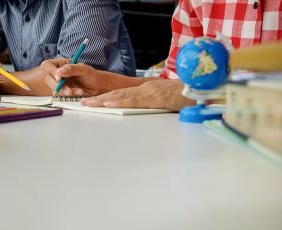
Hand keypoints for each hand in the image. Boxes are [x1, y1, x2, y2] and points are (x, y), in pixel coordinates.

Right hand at [43, 61, 106, 95]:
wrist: (98, 86)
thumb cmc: (91, 75)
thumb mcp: (83, 69)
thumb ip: (71, 69)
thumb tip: (58, 72)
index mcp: (60, 64)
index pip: (47, 66)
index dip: (51, 72)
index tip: (59, 78)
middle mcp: (57, 74)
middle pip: (48, 79)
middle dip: (58, 86)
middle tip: (68, 90)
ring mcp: (59, 84)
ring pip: (54, 89)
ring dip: (65, 92)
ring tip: (79, 91)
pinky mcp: (63, 92)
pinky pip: (61, 96)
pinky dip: (70, 96)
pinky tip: (80, 92)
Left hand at [80, 79, 195, 110]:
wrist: (199, 89)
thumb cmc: (184, 96)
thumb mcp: (165, 100)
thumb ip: (153, 103)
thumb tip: (141, 108)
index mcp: (145, 91)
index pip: (122, 94)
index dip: (106, 98)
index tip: (93, 102)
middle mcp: (144, 90)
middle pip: (117, 94)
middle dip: (98, 99)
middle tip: (82, 102)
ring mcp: (148, 93)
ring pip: (121, 96)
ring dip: (103, 100)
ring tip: (88, 104)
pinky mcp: (153, 97)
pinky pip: (133, 100)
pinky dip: (119, 102)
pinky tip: (107, 104)